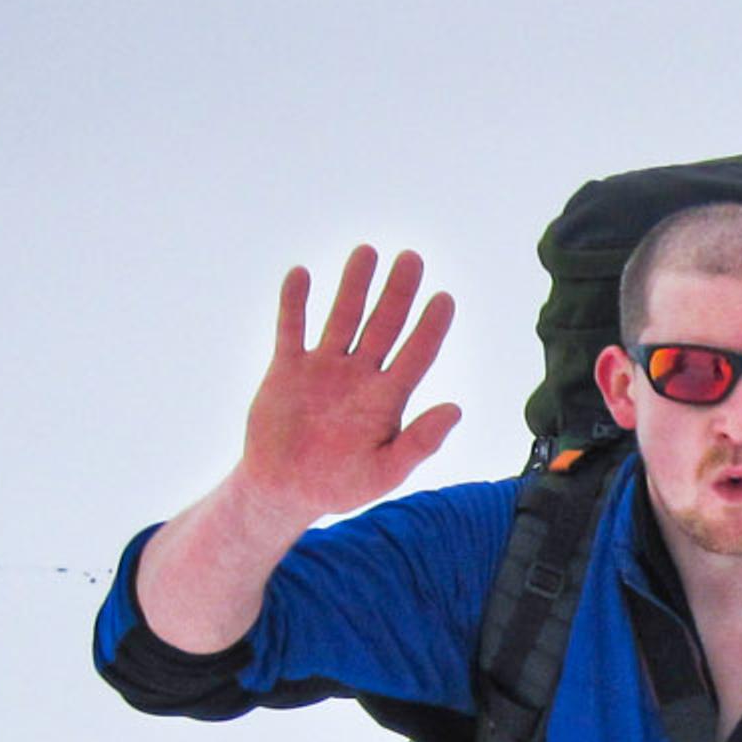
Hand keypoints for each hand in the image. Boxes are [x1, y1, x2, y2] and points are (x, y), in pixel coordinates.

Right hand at [240, 246, 458, 522]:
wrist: (285, 489)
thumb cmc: (340, 485)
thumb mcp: (385, 472)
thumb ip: (420, 442)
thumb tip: (457, 409)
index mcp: (388, 399)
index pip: (417, 355)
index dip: (431, 328)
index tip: (444, 299)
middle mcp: (360, 375)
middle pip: (384, 326)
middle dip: (398, 293)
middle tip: (413, 258)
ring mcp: (324, 368)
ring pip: (343, 318)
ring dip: (354, 286)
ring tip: (367, 251)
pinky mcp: (287, 368)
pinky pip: (292, 329)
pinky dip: (295, 304)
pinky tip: (302, 275)